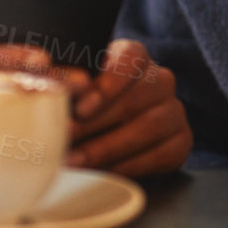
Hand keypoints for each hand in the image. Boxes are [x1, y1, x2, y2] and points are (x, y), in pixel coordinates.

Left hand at [66, 39, 189, 175]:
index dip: (107, 84)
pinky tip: (102, 172)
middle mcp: (160, 80)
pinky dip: (128, 166)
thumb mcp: (75, 85)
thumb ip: (65, 84)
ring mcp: (174, 110)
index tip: (80, 108)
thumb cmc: (85, 101)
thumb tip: (45, 86)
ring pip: (150, 127)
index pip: (130, 59)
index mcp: (135, 55)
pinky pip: (161, 155)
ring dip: (108, 148)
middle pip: (135, 99)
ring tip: (76, 160)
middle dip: (96, 124)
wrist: (111, 130)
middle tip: (65, 141)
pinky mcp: (182, 141)